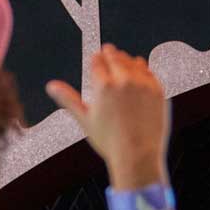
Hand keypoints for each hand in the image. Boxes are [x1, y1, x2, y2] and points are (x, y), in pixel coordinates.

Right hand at [45, 46, 169, 185]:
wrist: (137, 156)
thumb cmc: (110, 141)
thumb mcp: (84, 119)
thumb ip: (68, 98)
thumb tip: (51, 86)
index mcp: (104, 86)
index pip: (97, 59)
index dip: (95, 58)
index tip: (96, 58)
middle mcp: (124, 81)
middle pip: (115, 55)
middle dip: (109, 53)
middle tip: (107, 53)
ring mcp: (143, 84)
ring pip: (133, 60)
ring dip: (125, 60)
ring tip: (121, 65)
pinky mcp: (157, 90)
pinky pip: (148, 71)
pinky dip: (141, 70)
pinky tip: (137, 75)